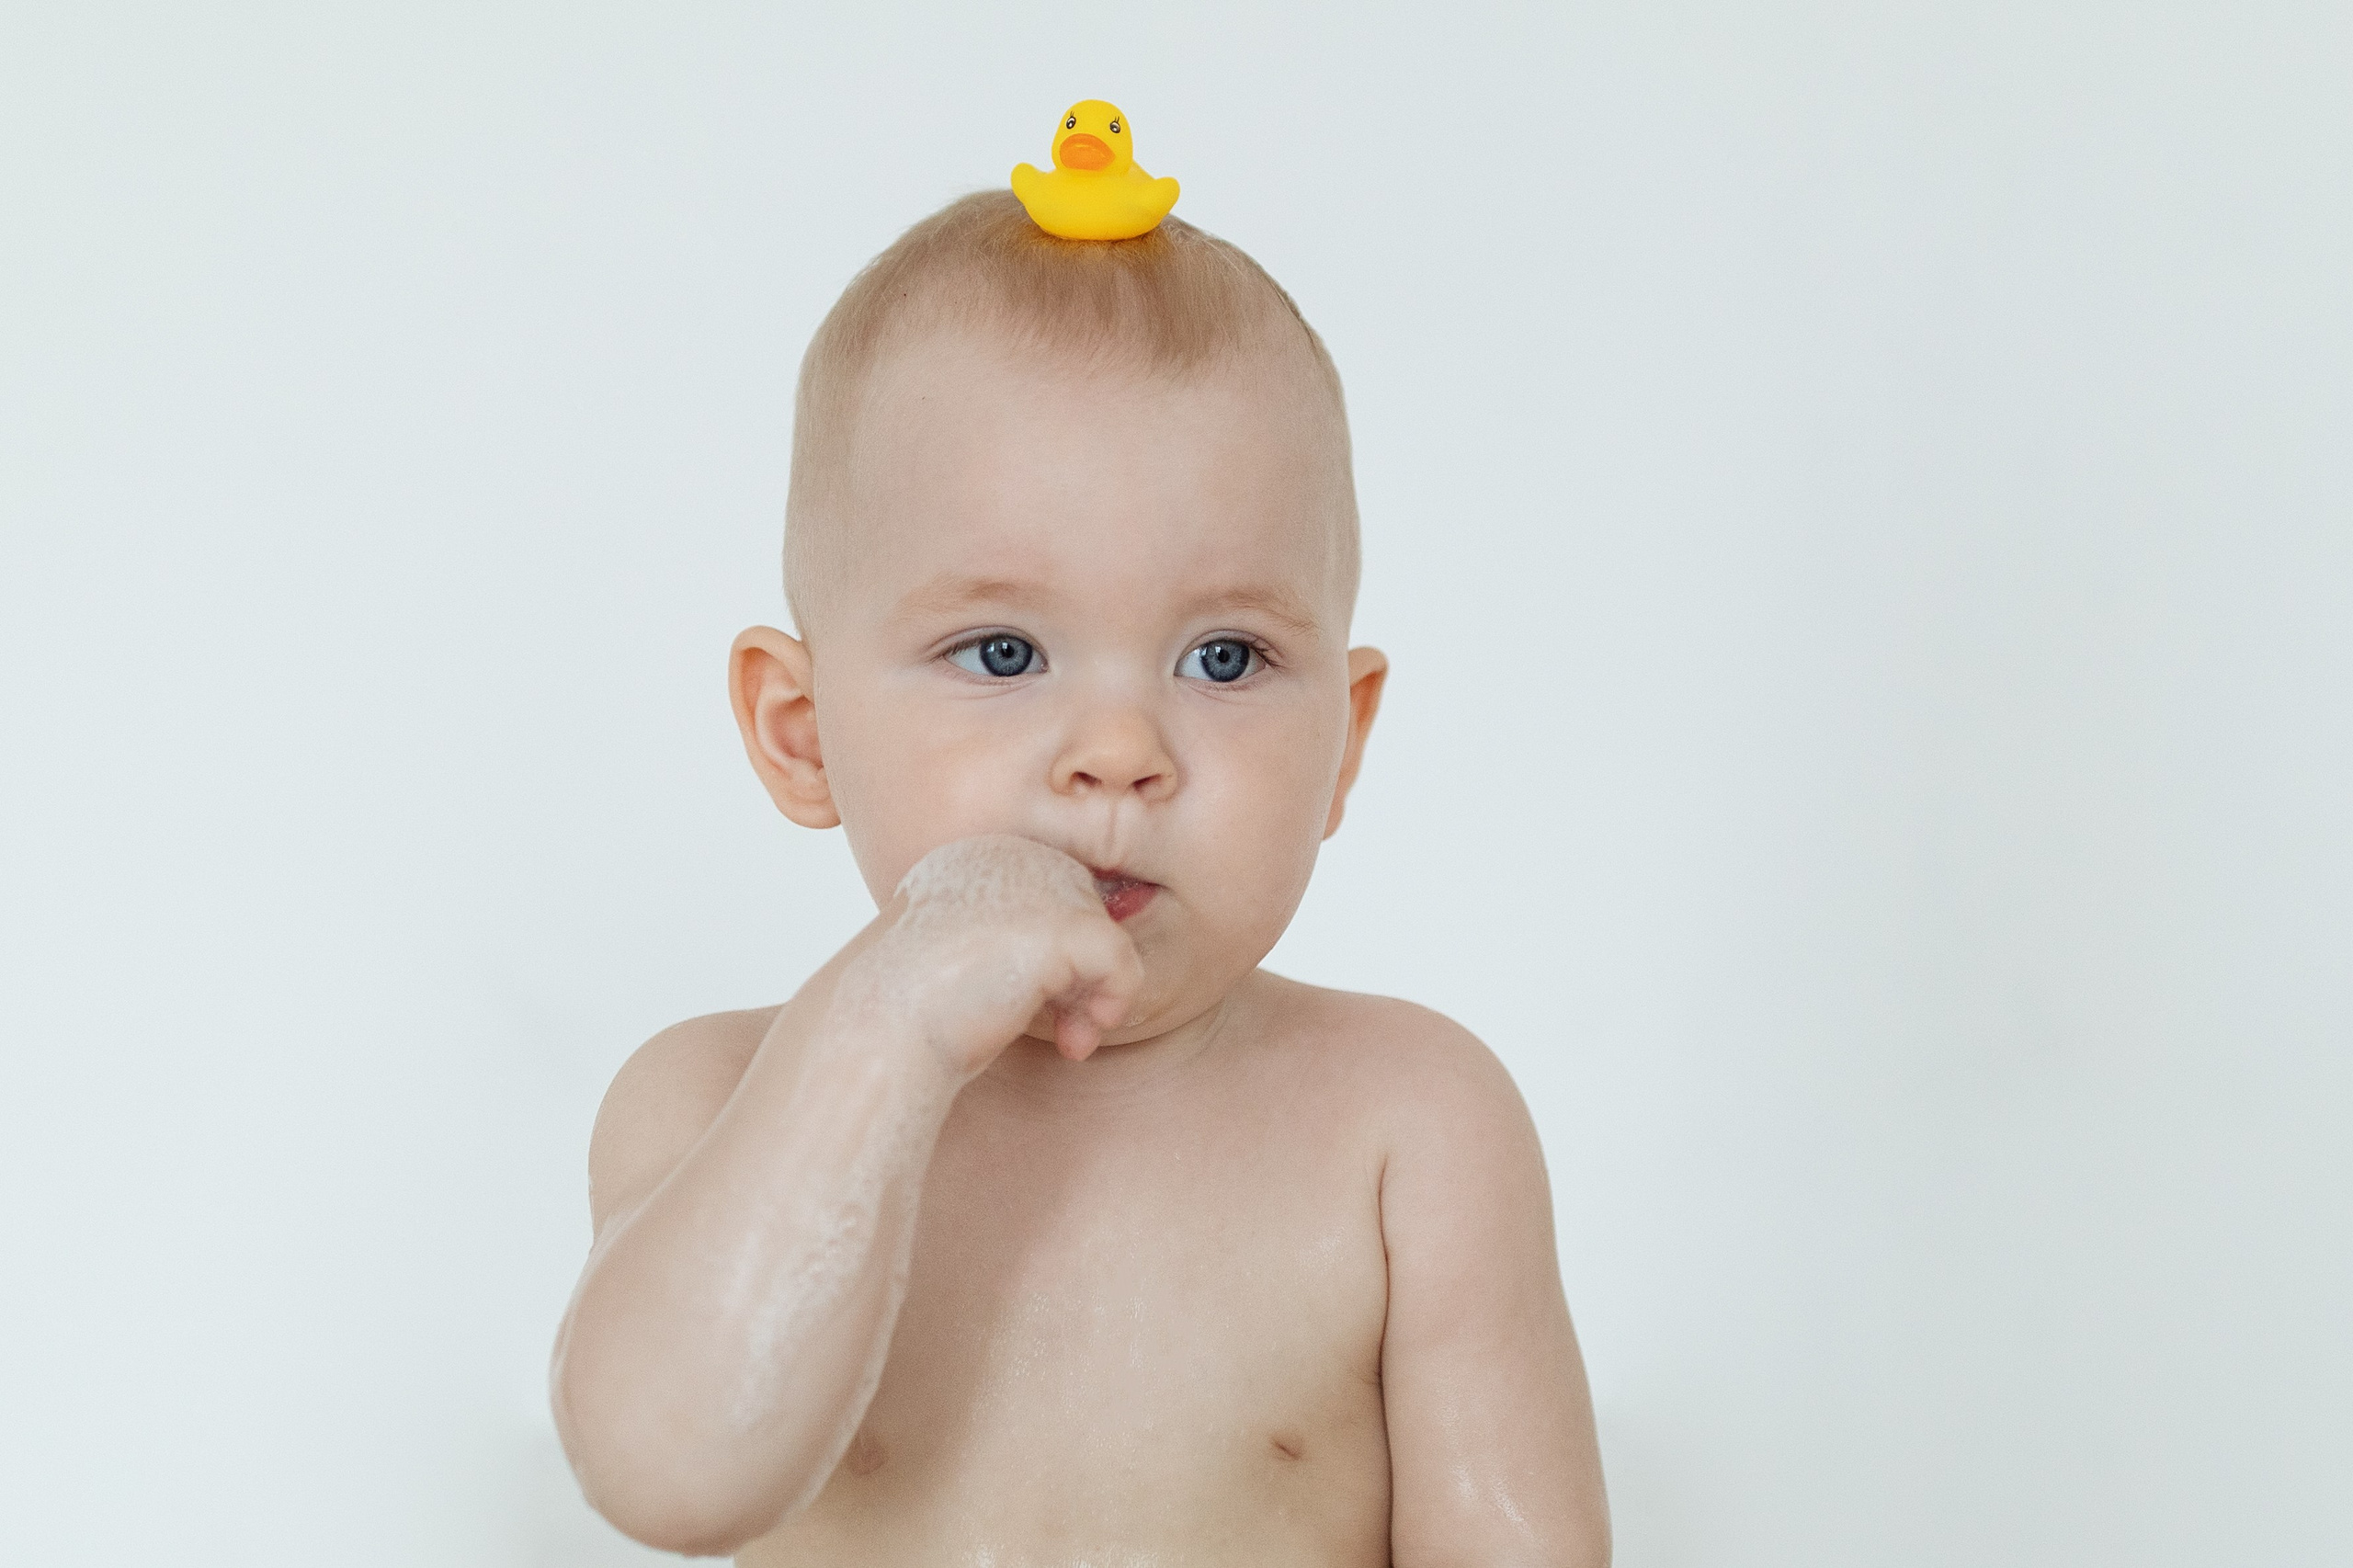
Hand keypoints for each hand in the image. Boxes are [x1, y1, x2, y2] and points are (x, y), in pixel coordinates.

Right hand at [835, 835, 1143, 1080]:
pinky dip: (1114, 1002)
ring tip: (1069, 1039)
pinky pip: (1121, 960)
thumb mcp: (961, 958)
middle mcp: (1007, 853)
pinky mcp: (1061, 922)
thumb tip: (1082, 966)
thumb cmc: (907, 1009)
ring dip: (1095, 995)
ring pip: (1104, 933)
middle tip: (1060, 1030)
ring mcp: (1034, 883)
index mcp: (975, 853)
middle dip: (1078, 977)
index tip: (1035, 1011)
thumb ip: (1010, 943)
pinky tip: (1076, 1041)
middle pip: (1082, 909)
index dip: (1054, 958)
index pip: (1047, 895)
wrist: (879, 1029)